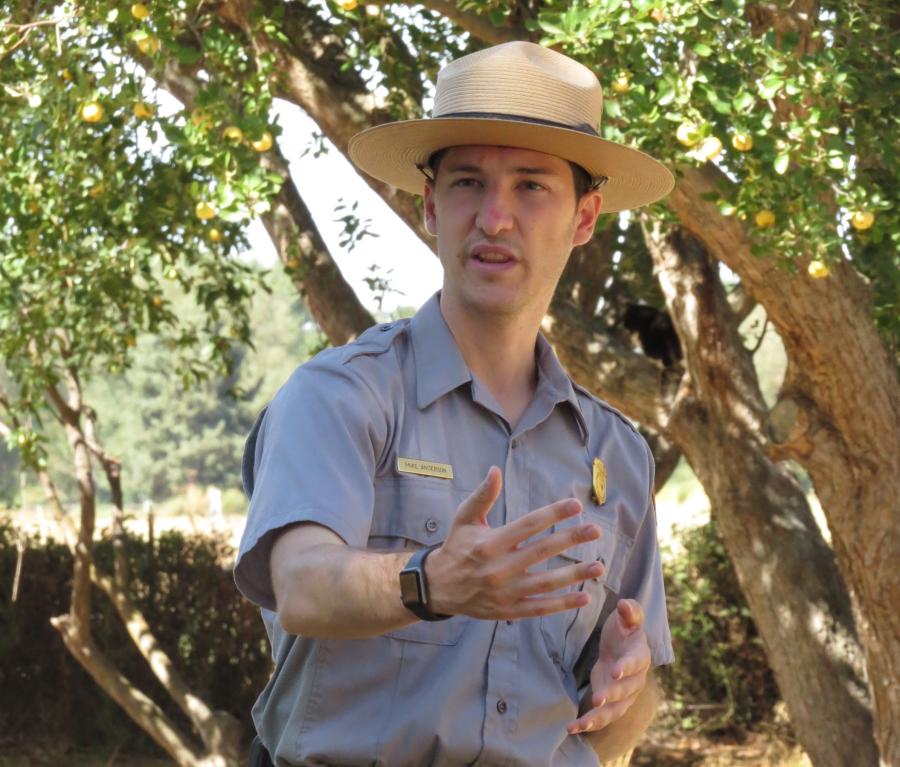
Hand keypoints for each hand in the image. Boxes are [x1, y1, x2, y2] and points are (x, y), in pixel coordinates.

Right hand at [426, 466, 604, 619]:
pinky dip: (562, 604)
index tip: (576, 505)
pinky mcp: (509, 610)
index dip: (554, 514)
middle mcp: (499, 567)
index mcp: (490, 543)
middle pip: (542, 551)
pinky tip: (583, 597)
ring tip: (599, 567)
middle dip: (571, 540)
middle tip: (596, 531)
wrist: (438, 588)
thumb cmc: (456, 547)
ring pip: (546, 583)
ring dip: (575, 575)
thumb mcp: (464, 518)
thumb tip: (495, 470)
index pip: (529, 525)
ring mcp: (506, 592)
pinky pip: (540, 607)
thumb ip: (483, 495)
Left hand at [567, 599, 650, 734]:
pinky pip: (602, 717)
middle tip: (597, 698)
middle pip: (626, 690)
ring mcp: (624, 695)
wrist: (622, 648)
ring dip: (599, 717)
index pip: (636, 663)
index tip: (616, 670)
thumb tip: (624, 604)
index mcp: (640, 655)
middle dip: (612, 695)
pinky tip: (572, 727)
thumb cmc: (625, 630)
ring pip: (615, 710)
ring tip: (581, 722)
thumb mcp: (627, 616)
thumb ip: (630, 611)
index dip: (627, 667)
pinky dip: (588, 724)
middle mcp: (636, 679)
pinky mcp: (611, 704)